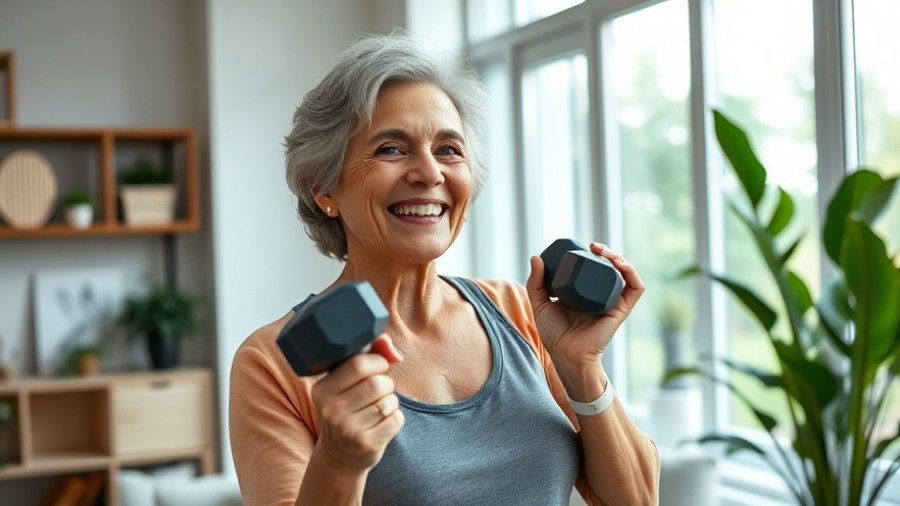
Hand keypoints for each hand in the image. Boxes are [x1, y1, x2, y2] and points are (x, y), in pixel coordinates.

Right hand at [310, 334, 403, 472]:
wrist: (338, 455)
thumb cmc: (348, 408)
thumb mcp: (346, 383)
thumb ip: (369, 355)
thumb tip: (395, 353)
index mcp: (322, 389)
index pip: (358, 363)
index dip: (377, 362)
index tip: (376, 368)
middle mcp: (331, 410)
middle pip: (377, 383)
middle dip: (386, 383)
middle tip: (378, 392)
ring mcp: (347, 430)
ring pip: (389, 401)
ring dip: (391, 402)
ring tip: (378, 408)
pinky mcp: (366, 445)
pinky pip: (396, 419)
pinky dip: (395, 418)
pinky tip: (381, 424)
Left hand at [525, 243, 643, 372]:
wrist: (566, 355)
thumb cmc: (554, 334)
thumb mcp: (541, 304)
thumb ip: (535, 283)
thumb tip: (536, 257)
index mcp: (585, 292)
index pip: (594, 267)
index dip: (593, 253)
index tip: (582, 245)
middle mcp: (601, 295)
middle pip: (611, 267)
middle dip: (607, 251)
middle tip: (593, 246)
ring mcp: (613, 301)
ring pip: (625, 273)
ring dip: (619, 257)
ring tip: (603, 251)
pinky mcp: (622, 310)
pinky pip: (635, 288)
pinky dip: (631, 272)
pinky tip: (619, 263)